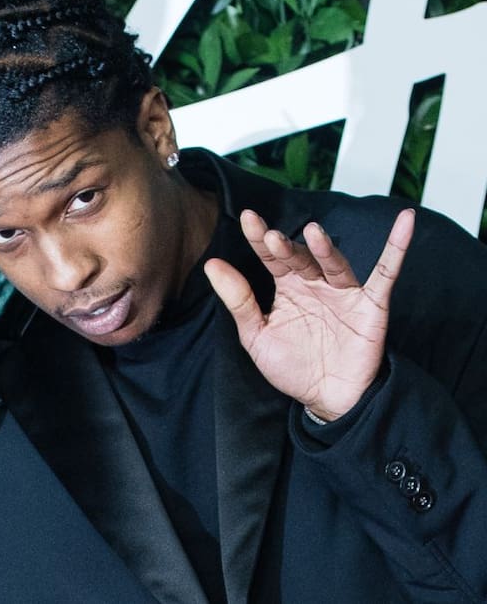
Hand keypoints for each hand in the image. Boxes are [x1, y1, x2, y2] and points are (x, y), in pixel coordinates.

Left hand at [203, 208, 414, 420]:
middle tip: (273, 236)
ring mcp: (343, 292)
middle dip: (286, 247)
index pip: (271, 257)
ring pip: (334, 263)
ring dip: (324, 248)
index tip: (248, 218)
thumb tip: (212, 265)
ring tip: (312, 233)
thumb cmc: (292, 367)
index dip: (260, 238)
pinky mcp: (371, 304)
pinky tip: (405, 223)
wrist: (328, 399)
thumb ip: (238, 300)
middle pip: (300, 258)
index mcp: (287, 288)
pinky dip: (397, 247)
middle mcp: (315, 284)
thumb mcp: (256, 335)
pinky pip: (387, 273)